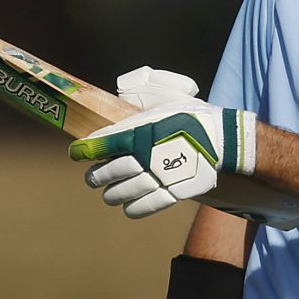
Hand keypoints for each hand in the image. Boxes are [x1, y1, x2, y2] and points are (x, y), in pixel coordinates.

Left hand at [73, 67, 259, 219]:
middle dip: (95, 177)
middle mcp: (144, 155)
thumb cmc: (194, 115)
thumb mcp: (169, 93)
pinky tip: (128, 207)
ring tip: (109, 194)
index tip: (76, 153)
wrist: (223, 139)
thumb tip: (121, 89)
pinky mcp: (172, 192)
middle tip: (91, 178)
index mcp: (140, 129)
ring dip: (111, 195)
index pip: (103, 142)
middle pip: (107, 172)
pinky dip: (132, 208)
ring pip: (122, 192)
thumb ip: (143, 90)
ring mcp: (157, 176)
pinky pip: (144, 206)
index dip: (85, 149)